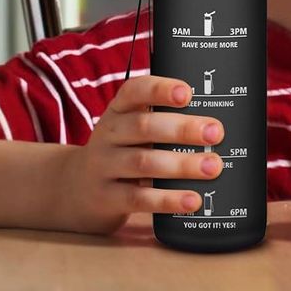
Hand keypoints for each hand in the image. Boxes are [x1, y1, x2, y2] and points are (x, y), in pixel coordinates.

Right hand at [53, 75, 223, 234]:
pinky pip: (138, 198)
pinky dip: (168, 199)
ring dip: (182, 164)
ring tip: (213, 166)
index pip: (134, 91)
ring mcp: (104, 166)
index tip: (188, 93)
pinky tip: (193, 200)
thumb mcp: (131, 128)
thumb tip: (216, 124)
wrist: (74, 189)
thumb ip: (163, 120)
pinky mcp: (106, 198)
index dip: (160, 89)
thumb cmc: (120, 151)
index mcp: (119, 110)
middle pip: (143, 127)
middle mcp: (108, 134)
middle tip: (216, 132)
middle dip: (183, 129)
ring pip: (143, 162)